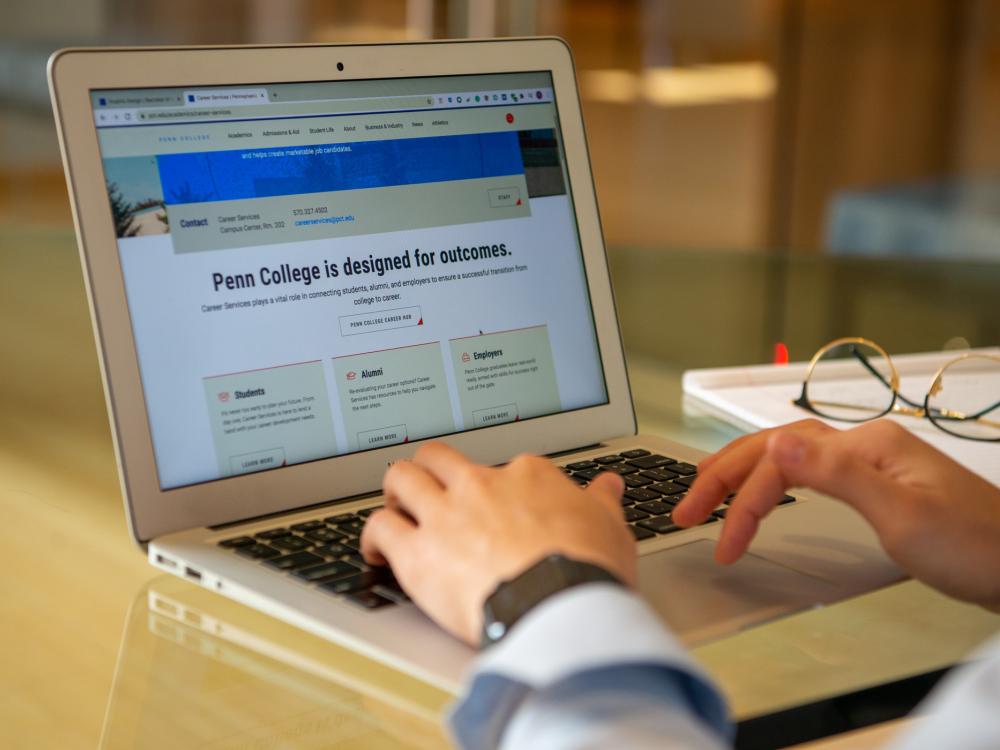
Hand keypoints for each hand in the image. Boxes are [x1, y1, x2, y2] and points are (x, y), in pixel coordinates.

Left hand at [360, 442, 635, 645]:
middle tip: (429, 486)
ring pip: (402, 478)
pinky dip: (372, 537)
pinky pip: (380, 527)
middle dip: (431, 469)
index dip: (497, 484)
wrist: (559, 606)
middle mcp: (480, 485)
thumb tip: (609, 485)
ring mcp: (446, 515)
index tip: (496, 501)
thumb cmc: (587, 569)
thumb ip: (601, 502)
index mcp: (527, 475)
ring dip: (395, 490)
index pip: (503, 465)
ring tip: (396, 507)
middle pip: (440, 458)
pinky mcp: (418, 553)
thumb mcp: (610, 527)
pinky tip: (375, 550)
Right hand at [672, 418, 999, 608]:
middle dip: (723, 475)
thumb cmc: (974, 548)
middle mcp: (863, 445)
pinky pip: (808, 472)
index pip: (781, 461)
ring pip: (788, 456)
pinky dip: (773, 482)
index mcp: (865, 445)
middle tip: (683, 507)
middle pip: (775, 447)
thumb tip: (775, 441)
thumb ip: (836, 476)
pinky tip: (766, 491)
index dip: (743, 500)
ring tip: (706, 494)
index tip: (723, 544)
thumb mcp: (902, 515)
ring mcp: (871, 463)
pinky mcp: (877, 485)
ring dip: (743, 474)